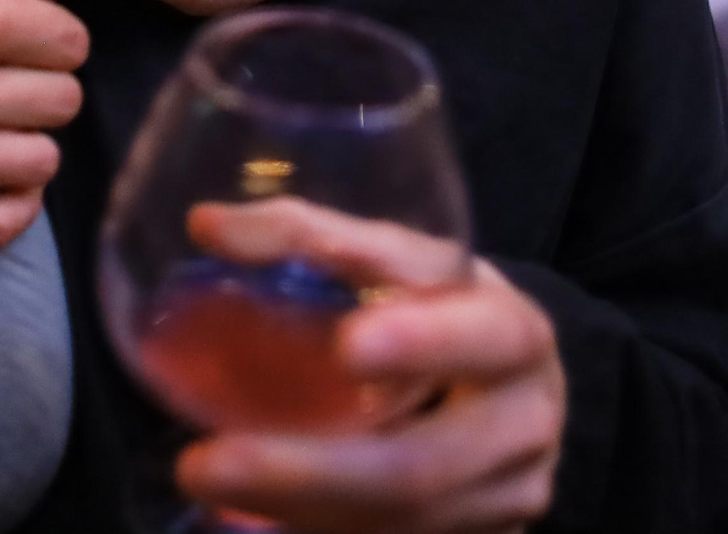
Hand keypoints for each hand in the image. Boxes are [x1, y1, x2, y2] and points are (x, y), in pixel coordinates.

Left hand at [175, 198, 561, 533]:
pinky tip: (261, 511)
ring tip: (212, 482)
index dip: (418, 342)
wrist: (513, 386)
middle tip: (204, 463)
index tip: (347, 346)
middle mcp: (523, 422)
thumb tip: (206, 225)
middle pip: (418, 468)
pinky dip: (321, 530)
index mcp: (513, 332)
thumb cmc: (441, 308)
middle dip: (305, 473)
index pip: (475, 337)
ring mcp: (509, 495)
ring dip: (297, 510)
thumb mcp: (400, 261)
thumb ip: (310, 237)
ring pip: (398, 523)